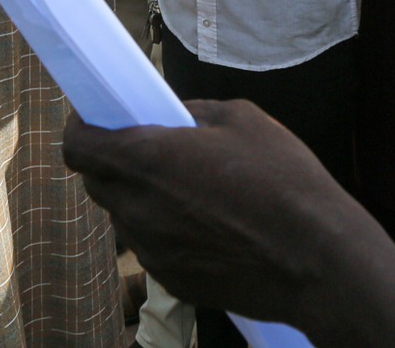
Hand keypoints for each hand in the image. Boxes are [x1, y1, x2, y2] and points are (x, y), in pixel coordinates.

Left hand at [62, 100, 372, 328]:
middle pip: (97, 182)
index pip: (77, 146)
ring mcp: (152, 250)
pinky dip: (165, 232)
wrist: (316, 259)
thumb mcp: (242, 119)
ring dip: (140, 200)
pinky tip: (206, 225)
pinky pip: (152, 248)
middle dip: (112, 163)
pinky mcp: (172, 280)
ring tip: (187, 190)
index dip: (82, 129)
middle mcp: (138, 208)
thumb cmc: (283, 182)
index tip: (99, 120)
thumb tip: (177, 117)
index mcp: (146, 160)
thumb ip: (195, 113)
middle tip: (149, 150)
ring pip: (125, 217)